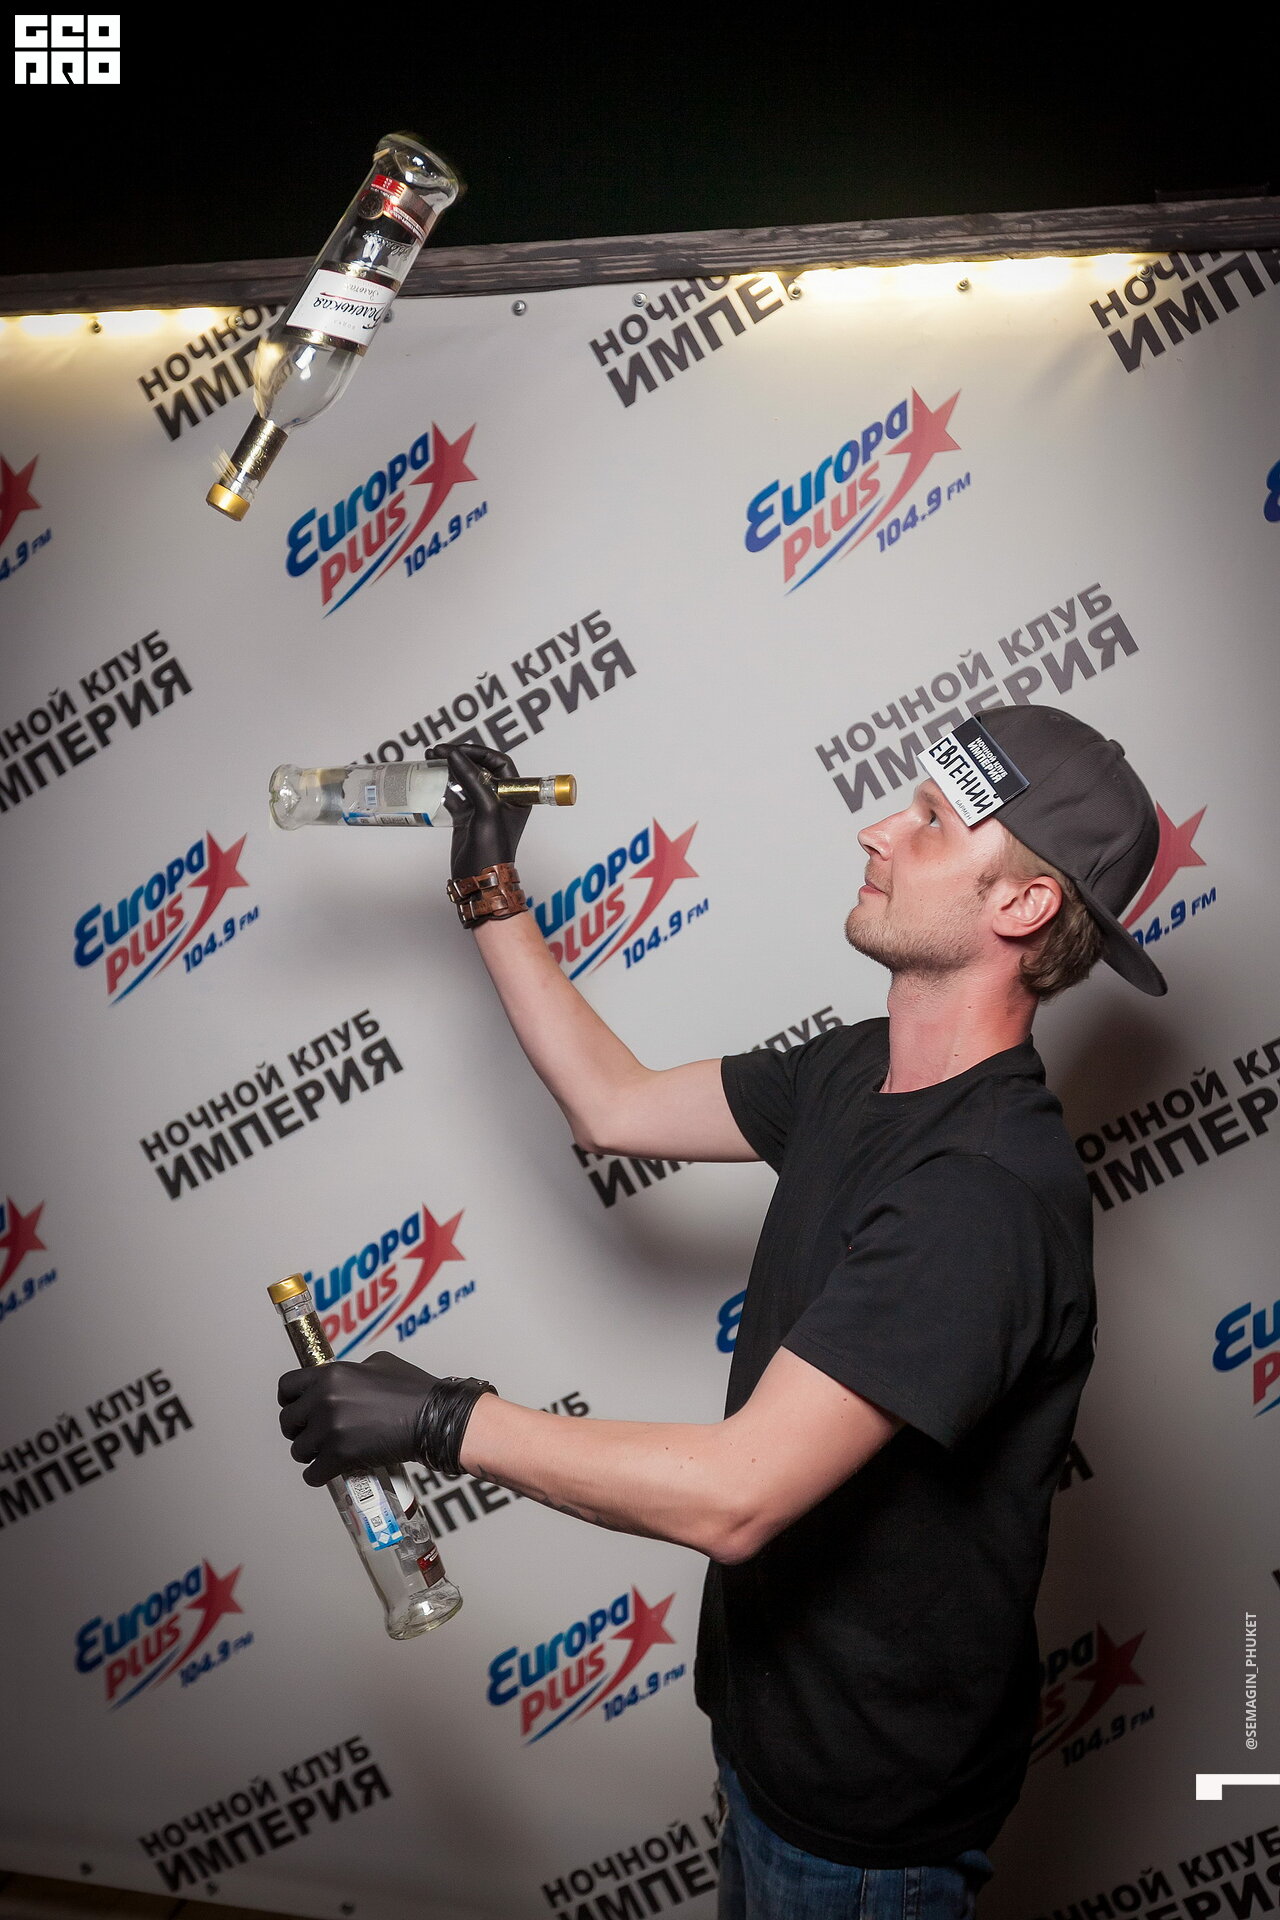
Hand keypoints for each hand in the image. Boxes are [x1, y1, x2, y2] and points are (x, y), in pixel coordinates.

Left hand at [278, 1351, 437, 1487]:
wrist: (433, 1418)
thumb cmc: (414, 1390)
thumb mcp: (379, 1364)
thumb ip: (351, 1372)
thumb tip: (341, 1382)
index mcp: (331, 1374)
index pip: (286, 1386)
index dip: (288, 1400)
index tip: (294, 1408)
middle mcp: (325, 1399)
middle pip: (288, 1421)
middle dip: (298, 1430)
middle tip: (312, 1435)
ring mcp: (331, 1428)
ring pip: (298, 1450)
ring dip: (310, 1454)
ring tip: (325, 1454)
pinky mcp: (340, 1455)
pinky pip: (313, 1474)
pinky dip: (318, 1476)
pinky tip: (327, 1473)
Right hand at [441, 742, 530, 878]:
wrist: (480, 881)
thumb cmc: (493, 849)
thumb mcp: (487, 809)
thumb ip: (472, 779)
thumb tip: (455, 755)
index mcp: (517, 795)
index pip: (500, 763)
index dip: (479, 753)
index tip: (456, 749)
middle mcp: (502, 799)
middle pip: (480, 768)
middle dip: (460, 758)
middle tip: (438, 751)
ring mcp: (484, 809)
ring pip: (466, 780)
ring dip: (450, 769)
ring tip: (431, 760)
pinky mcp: (468, 818)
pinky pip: (456, 795)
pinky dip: (444, 786)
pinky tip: (432, 780)